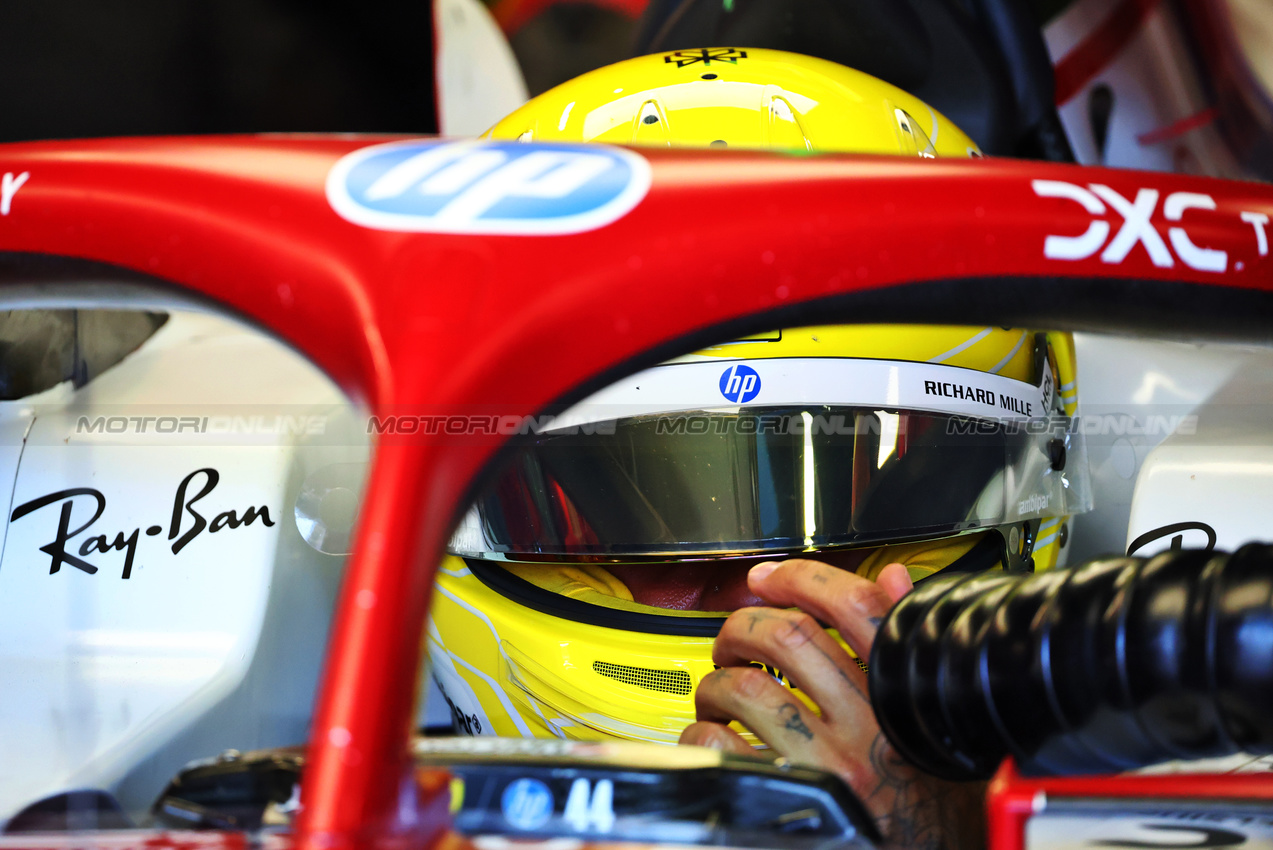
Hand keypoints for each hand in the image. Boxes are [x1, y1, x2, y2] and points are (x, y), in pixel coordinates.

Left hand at [679, 559, 985, 849]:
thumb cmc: (932, 795)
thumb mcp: (933, 716)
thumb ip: (905, 646)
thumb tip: (889, 579)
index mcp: (903, 696)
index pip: (855, 607)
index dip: (800, 578)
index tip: (767, 577)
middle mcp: (868, 727)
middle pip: (787, 636)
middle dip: (743, 625)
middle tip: (733, 640)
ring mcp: (828, 765)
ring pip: (746, 688)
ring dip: (716, 682)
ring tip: (719, 694)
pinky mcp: (792, 800)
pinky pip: (723, 748)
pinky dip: (703, 735)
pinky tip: (714, 738)